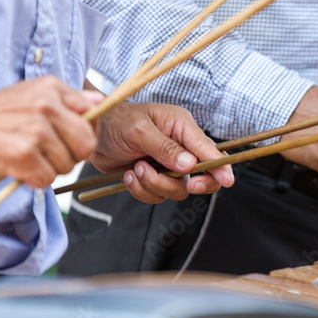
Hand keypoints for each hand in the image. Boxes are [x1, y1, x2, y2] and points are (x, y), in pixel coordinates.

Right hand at [0, 77, 101, 187]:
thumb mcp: (34, 93)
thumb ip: (69, 99)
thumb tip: (100, 100)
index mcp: (52, 89)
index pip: (93, 116)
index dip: (86, 133)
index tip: (71, 138)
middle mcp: (47, 106)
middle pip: (86, 146)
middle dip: (72, 156)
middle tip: (50, 153)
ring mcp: (36, 131)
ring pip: (66, 166)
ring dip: (49, 169)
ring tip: (28, 156)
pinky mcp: (23, 154)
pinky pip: (47, 178)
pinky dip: (34, 179)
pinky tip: (20, 167)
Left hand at [91, 102, 234, 203]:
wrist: (91, 131)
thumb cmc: (115, 121)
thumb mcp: (139, 130)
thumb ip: (165, 148)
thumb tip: (190, 165)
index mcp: (182, 127)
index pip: (209, 149)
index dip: (220, 166)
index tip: (227, 181)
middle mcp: (180, 147)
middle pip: (203, 175)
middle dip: (192, 184)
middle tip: (188, 185)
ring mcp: (168, 165)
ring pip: (178, 189)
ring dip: (156, 184)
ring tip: (137, 169)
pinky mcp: (154, 178)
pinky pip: (158, 196)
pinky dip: (142, 190)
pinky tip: (129, 175)